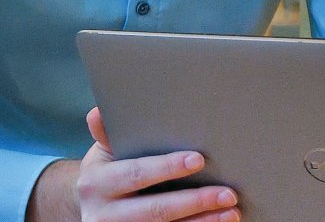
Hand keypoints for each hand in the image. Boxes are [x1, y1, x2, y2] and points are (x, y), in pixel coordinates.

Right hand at [28, 109, 240, 221]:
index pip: (135, 173)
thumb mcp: (103, 155)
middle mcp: (104, 214)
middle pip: (155, 210)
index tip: (198, 160)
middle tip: (227, 194)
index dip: (166, 167)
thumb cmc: (107, 174)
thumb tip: (97, 113)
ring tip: (231, 213)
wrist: (93, 210)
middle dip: (194, 202)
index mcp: (96, 183)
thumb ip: (107, 136)